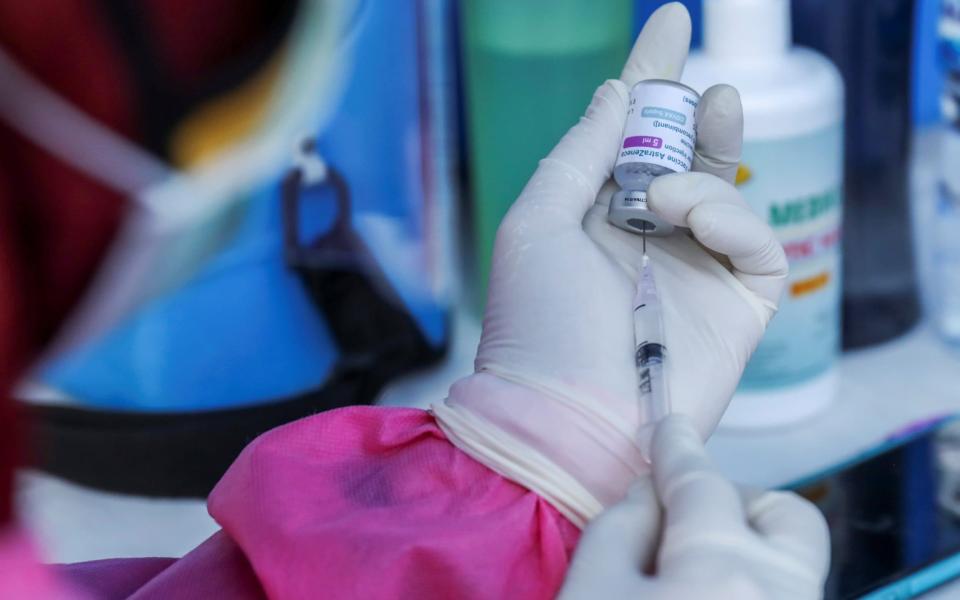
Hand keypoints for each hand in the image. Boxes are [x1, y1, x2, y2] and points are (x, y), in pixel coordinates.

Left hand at [433, 3, 786, 523]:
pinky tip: (690, 221)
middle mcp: (648, 239)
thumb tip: (616, 93)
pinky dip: (729, 215)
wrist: (563, 419)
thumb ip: (579, 156)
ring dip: (700, 173)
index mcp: (596, 217)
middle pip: (690, 155)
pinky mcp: (737, 305)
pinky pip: (757, 240)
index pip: (631, 137)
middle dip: (698, 116)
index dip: (651, 80)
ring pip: (728, 189)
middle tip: (703, 93)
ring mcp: (695, 271)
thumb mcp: (537, 224)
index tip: (669, 24)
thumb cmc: (535, 324)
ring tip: (659, 196)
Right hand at [558, 416, 829, 599]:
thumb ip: (620, 527)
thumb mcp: (588, 589)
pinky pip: (778, 594)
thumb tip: (651, 496)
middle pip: (789, 517)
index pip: (703, 485)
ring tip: (682, 568)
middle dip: (740, 497)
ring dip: (741, 544)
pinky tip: (696, 596)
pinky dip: (744, 582)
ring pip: (787, 562)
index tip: (668, 428)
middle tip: (688, 513)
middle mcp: (782, 594)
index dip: (678, 449)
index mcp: (723, 571)